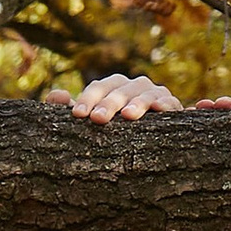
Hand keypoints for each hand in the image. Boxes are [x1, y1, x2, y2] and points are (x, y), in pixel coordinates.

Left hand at [66, 72, 184, 123]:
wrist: (148, 145)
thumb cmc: (115, 131)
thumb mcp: (90, 121)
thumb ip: (71, 109)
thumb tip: (59, 95)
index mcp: (113, 87)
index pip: (99, 88)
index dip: (88, 99)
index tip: (78, 115)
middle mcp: (133, 86)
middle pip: (120, 89)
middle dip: (109, 103)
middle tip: (98, 119)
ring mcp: (153, 92)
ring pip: (143, 93)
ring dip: (136, 103)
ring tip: (128, 116)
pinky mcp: (171, 104)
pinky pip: (169, 102)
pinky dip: (165, 104)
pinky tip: (160, 110)